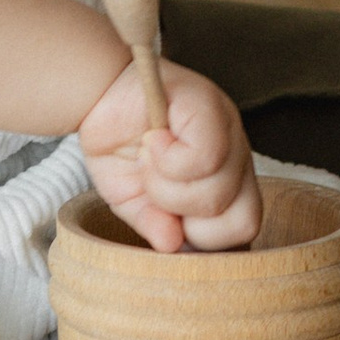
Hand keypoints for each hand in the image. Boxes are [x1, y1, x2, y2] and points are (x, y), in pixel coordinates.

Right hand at [78, 58, 261, 252]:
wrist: (95, 95)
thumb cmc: (119, 146)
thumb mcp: (132, 199)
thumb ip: (155, 223)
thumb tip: (172, 244)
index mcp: (228, 181)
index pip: (243, 230)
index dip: (203, 239)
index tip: (166, 218)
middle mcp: (237, 155)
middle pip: (243, 220)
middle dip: (189, 218)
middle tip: (155, 188)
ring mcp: (229, 128)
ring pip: (221, 190)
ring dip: (171, 188)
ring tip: (150, 161)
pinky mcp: (209, 105)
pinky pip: (206, 156)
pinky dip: (170, 159)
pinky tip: (154, 141)